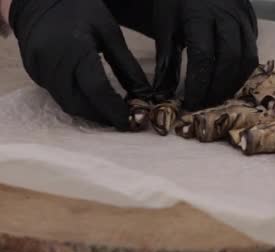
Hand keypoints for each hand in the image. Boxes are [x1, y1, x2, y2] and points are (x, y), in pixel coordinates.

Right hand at [10, 0, 152, 130]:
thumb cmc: (79, 10)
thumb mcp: (110, 33)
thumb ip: (126, 66)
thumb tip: (145, 94)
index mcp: (75, 50)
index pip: (97, 90)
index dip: (115, 110)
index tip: (131, 121)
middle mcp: (53, 63)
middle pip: (78, 103)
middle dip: (102, 116)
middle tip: (123, 121)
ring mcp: (39, 69)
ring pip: (66, 103)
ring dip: (89, 112)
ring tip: (110, 114)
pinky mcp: (33, 73)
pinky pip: (56, 95)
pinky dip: (76, 101)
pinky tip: (91, 100)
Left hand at [105, 0, 258, 110]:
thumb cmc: (177, 1)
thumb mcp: (165, 26)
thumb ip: (166, 62)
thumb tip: (162, 95)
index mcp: (198, 15)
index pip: (203, 58)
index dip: (198, 86)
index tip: (190, 104)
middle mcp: (226, 15)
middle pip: (230, 60)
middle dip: (219, 88)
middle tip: (206, 105)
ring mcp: (243, 17)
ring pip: (248, 58)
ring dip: (234, 83)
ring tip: (219, 96)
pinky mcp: (252, 20)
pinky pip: (253, 49)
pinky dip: (242, 69)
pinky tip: (228, 78)